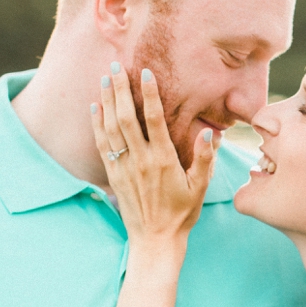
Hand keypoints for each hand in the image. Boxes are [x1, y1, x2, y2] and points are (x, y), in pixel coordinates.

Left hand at [89, 63, 220, 249]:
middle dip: (121, 90)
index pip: (155, 120)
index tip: (146, 73)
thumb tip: (210, 132)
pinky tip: (95, 107)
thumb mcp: (200, 187)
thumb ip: (205, 158)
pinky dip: (97, 124)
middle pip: (126, 118)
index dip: (150, 95)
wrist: (155, 240)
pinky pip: (102, 144)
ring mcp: (124, 167)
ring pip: (111, 128)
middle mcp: (141, 160)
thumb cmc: (182, 213)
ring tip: (104, 78)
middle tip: (116, 66)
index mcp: (164, 160)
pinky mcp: (114, 175)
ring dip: (107, 101)